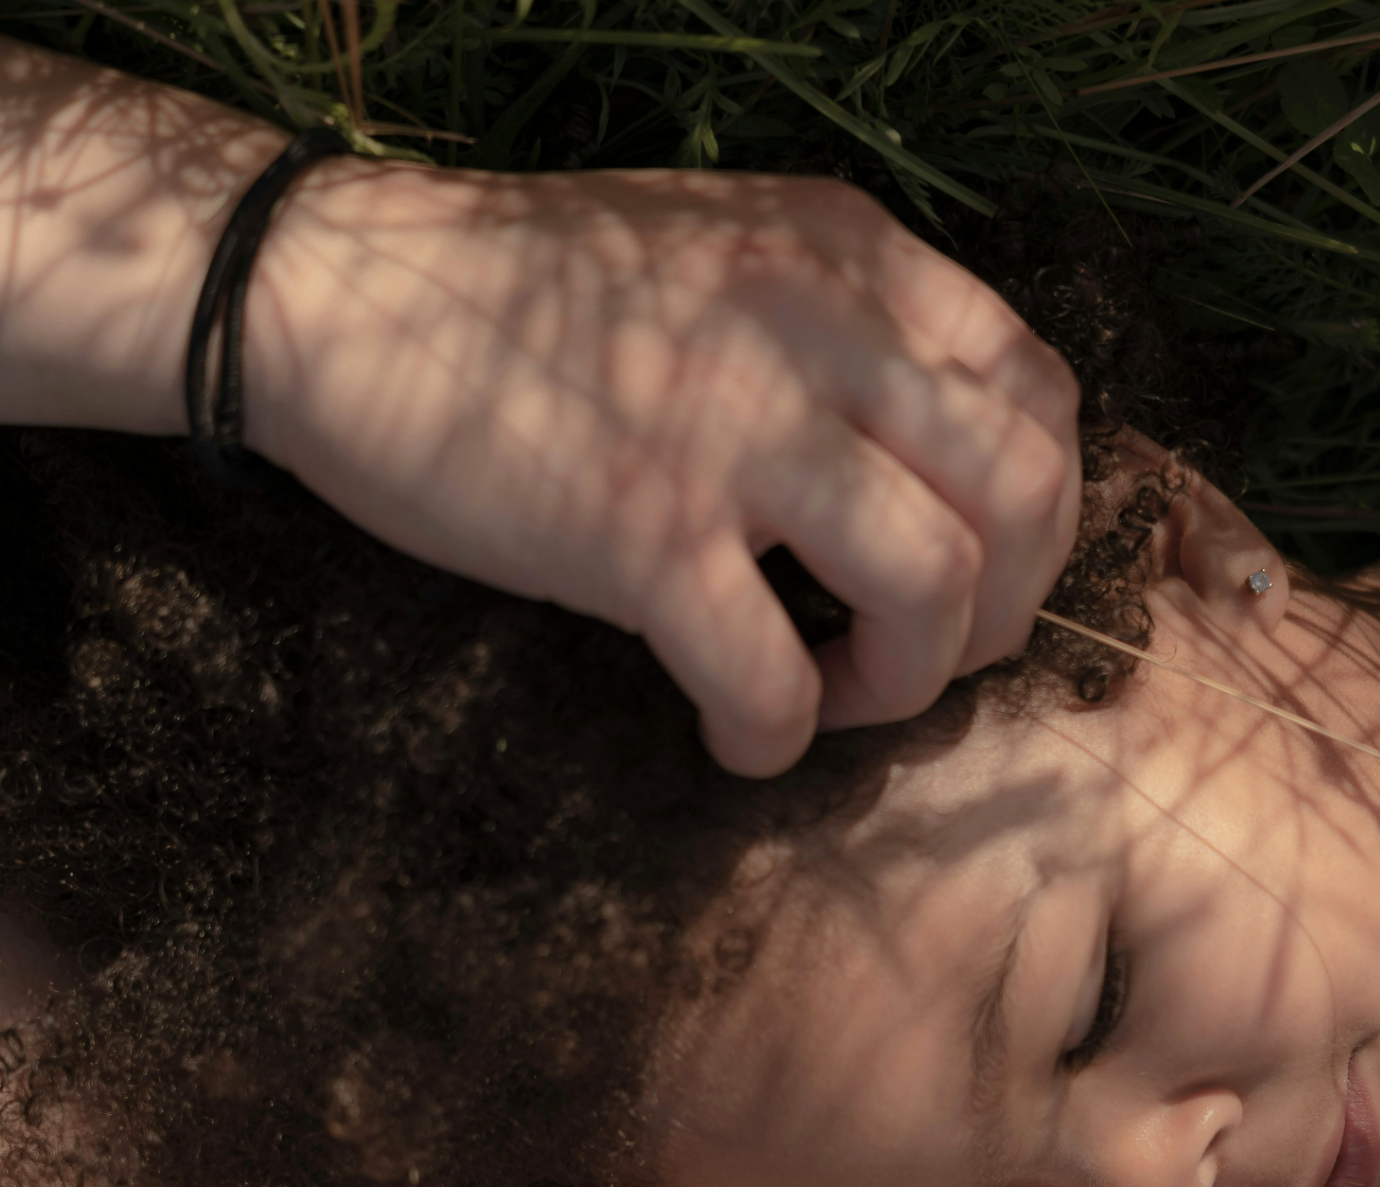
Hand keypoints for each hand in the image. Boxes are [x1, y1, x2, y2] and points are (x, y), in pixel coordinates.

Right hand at [247, 165, 1080, 773]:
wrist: (338, 292)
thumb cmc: (524, 301)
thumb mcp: (721, 254)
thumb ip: (837, 328)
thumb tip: (928, 466)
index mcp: (848, 256)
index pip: (1042, 391)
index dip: (1036, 519)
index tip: (966, 577)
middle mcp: (817, 326)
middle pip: (1024, 494)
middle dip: (995, 616)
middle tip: (912, 657)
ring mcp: (732, 426)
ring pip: (935, 584)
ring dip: (904, 683)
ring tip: (828, 697)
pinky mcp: (639, 529)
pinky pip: (775, 678)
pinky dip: (774, 739)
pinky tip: (731, 736)